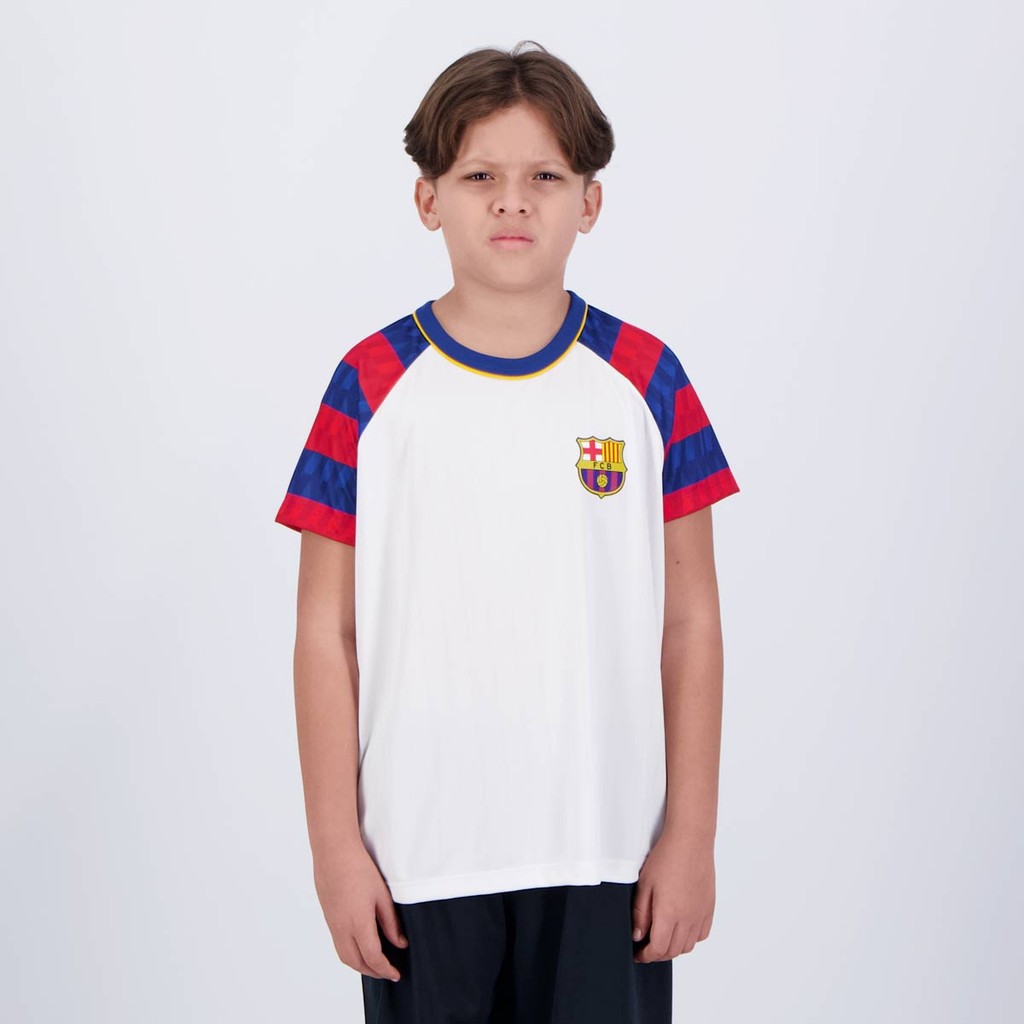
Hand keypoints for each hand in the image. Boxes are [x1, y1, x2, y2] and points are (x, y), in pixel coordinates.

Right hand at [313, 842, 408, 981]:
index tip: (396, 974)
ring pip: (344, 956)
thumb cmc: (359, 869)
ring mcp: (332, 924)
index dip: (385, 970)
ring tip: (375, 964)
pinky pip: (338, 944)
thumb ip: (391, 923)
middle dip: (373, 972)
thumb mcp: (382, 895)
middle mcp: (342, 928)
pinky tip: (361, 946)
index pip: (373, 958)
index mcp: (358, 923)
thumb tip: (400, 943)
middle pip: (356, 963)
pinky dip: (350, 953)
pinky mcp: (328, 918)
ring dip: (360, 965)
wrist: (333, 852)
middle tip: (388, 973)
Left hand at [631, 831, 714, 962]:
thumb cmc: (666, 858)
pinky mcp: (709, 908)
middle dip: (657, 954)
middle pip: (673, 951)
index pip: (658, 949)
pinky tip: (680, 929)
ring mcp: (701, 914)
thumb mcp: (645, 884)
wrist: (690, 841)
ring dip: (673, 948)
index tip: (638, 954)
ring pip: (688, 946)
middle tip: (646, 948)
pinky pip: (701, 934)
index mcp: (669, 914)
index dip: (646, 956)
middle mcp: (688, 919)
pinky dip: (690, 938)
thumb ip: (640, 914)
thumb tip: (638, 936)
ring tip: (662, 938)